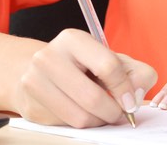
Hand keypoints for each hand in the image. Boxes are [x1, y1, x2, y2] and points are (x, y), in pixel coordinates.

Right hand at [12, 28, 157, 126]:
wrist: (39, 71)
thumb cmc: (82, 65)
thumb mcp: (111, 59)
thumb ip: (135, 72)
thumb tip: (135, 96)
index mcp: (72, 40)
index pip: (108, 66)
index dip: (126, 89)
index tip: (131, 102)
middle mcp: (48, 57)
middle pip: (92, 97)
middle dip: (113, 112)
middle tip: (120, 115)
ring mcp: (34, 82)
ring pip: (80, 117)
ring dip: (99, 121)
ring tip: (102, 114)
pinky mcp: (31, 106)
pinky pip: (67, 125)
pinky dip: (82, 124)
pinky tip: (82, 112)